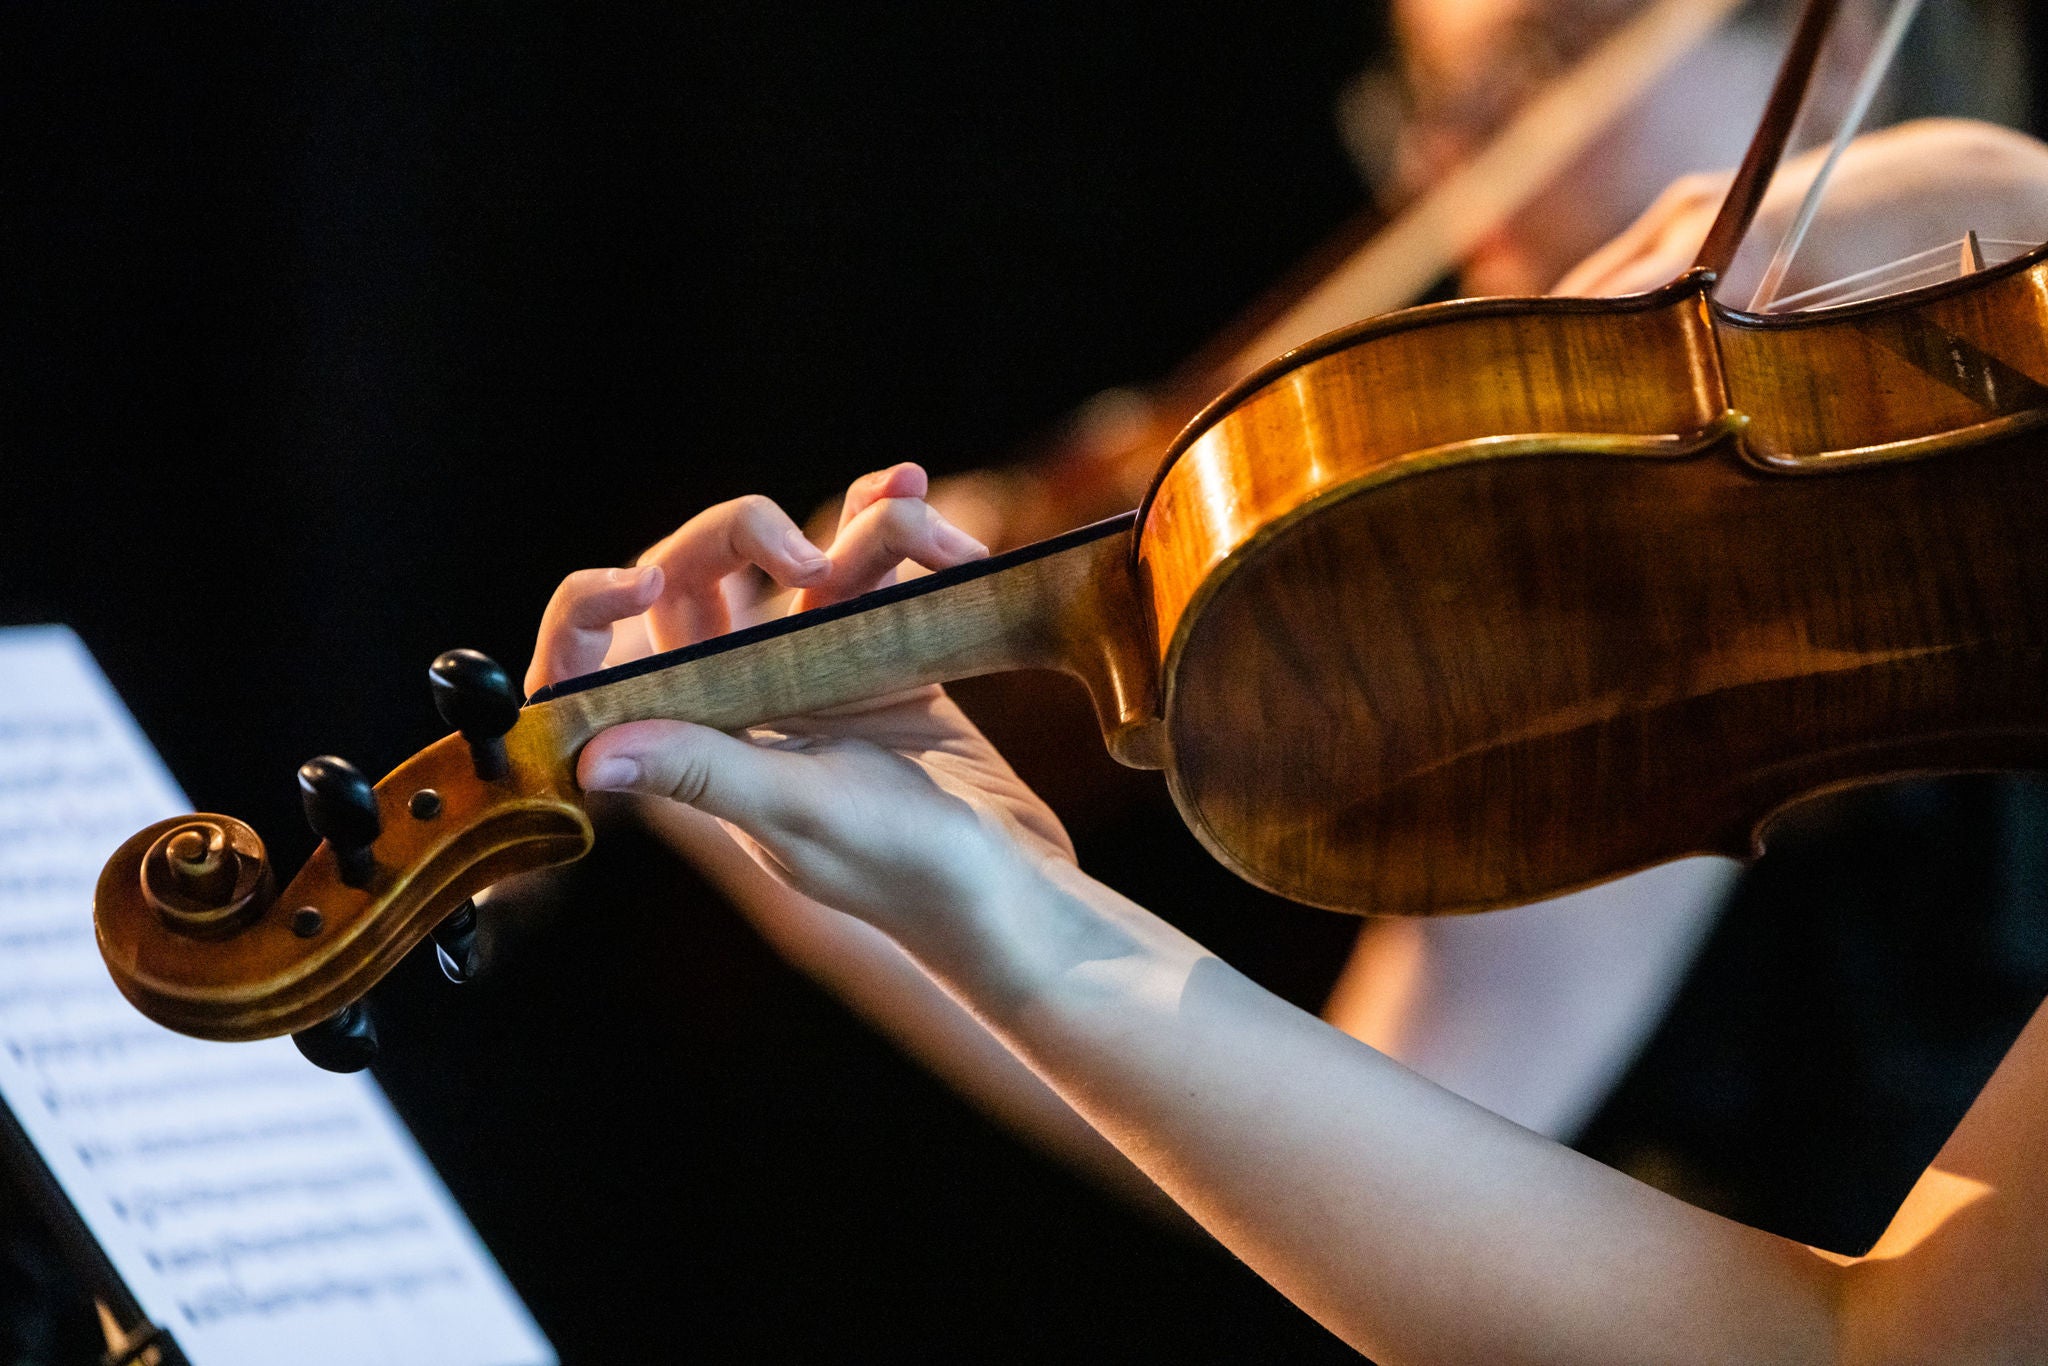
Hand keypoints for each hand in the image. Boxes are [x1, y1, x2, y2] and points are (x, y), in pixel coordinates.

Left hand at [525, 464, 1077, 958]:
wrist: (1013, 888)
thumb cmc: (905, 871)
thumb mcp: (801, 815)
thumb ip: (704, 773)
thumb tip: (590, 758)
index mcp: (692, 748)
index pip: (603, 667)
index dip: (593, 612)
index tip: (644, 582)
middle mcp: (736, 702)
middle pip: (698, 578)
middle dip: (744, 536)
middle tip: (809, 557)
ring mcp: (808, 671)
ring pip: (798, 559)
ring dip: (859, 529)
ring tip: (923, 521)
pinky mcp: (877, 650)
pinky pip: (867, 565)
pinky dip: (890, 525)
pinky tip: (913, 492)